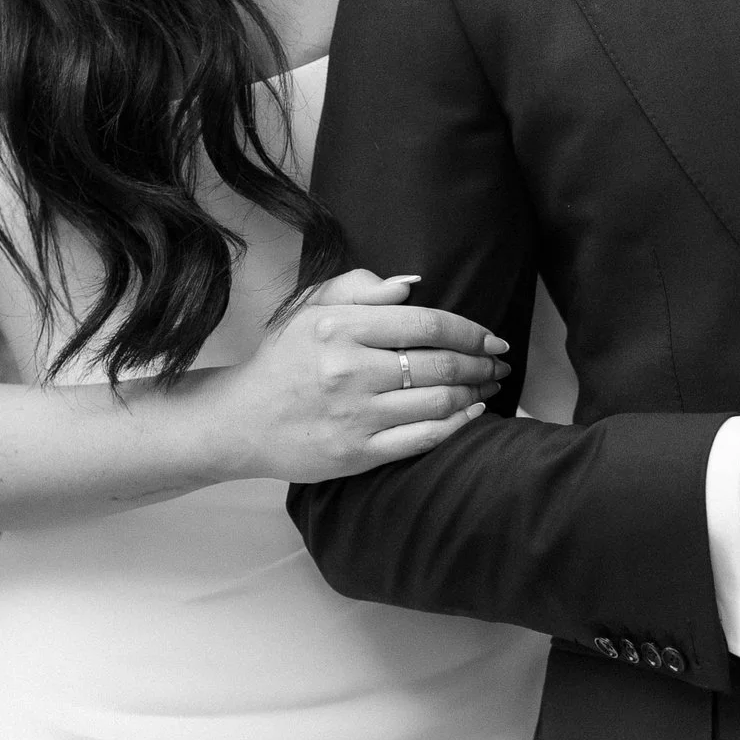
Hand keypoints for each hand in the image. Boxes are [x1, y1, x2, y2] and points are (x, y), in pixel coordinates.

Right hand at [226, 270, 509, 483]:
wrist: (240, 421)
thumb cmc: (282, 361)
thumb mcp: (310, 310)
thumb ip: (360, 289)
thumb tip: (412, 285)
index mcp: (341, 328)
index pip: (427, 324)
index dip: (471, 331)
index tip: (493, 338)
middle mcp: (350, 370)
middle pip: (441, 364)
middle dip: (481, 363)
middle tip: (499, 363)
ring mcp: (356, 415)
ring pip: (439, 402)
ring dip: (476, 393)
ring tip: (488, 386)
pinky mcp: (358, 453)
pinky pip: (424, 438)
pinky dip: (457, 425)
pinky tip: (472, 414)